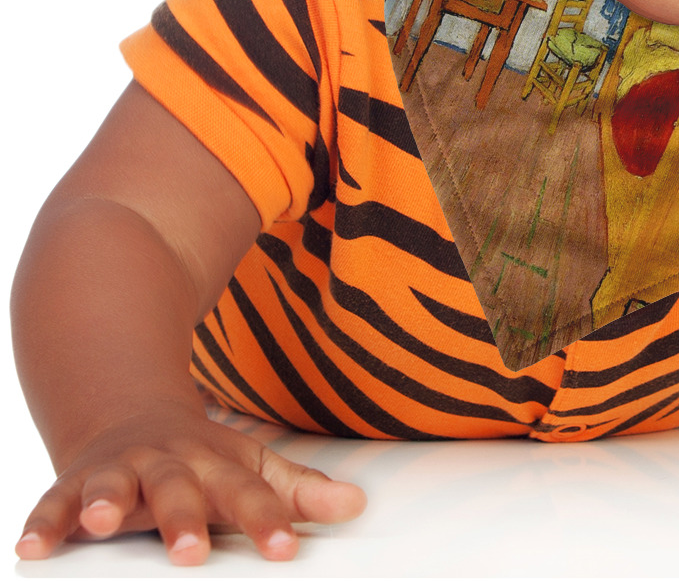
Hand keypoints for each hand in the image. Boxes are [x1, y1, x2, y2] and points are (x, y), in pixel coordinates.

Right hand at [15, 408, 365, 564]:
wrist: (131, 413)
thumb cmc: (200, 458)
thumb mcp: (250, 467)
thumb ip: (299, 491)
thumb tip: (358, 506)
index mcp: (215, 464)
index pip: (248, 494)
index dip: (268, 520)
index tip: (288, 549)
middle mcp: (166, 465)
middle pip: (178, 489)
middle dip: (184, 519)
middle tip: (192, 553)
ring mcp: (118, 473)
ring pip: (111, 485)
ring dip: (104, 502)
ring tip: (100, 522)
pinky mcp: (72, 486)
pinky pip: (53, 504)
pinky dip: (42, 523)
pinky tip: (32, 547)